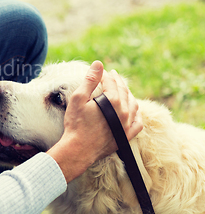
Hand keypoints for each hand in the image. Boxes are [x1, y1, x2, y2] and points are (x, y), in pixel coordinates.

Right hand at [46, 61, 142, 182]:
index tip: (102, 71)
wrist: (78, 149)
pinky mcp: (126, 136)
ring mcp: (127, 125)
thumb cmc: (76, 123)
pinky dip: (137, 113)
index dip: (106, 75)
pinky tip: (133, 110)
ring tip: (122, 89)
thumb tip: (99, 63)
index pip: (112, 83)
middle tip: (113, 75)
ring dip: (128, 94)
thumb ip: (90, 80)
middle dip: (118, 81)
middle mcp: (124, 112)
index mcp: (113, 101)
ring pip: (133, 105)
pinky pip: (138, 122)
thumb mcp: (79, 98)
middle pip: (124, 91)